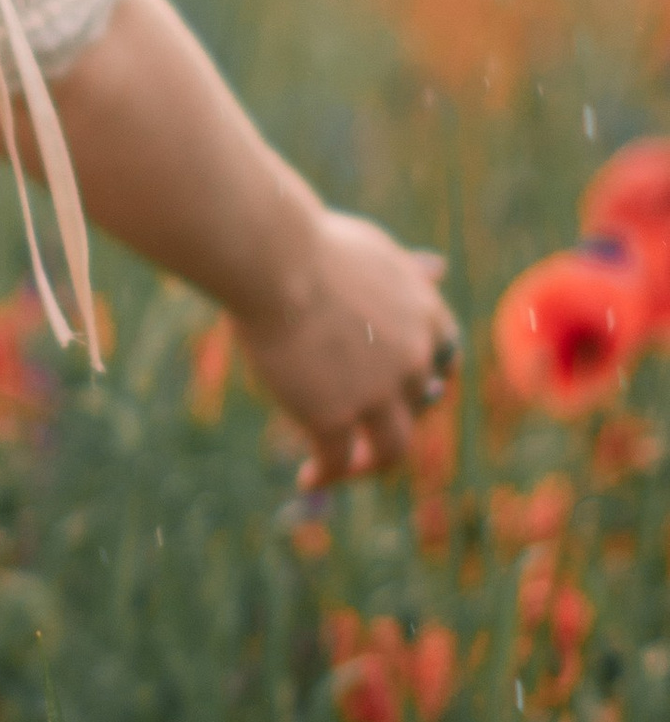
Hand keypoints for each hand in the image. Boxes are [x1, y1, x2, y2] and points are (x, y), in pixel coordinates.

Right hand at [232, 206, 459, 487]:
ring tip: (346, 470)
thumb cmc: (309, 243)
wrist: (275, 259)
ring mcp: (376, 391)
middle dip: (393, 418)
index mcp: (424, 313)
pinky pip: (339, 461)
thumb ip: (407, 271)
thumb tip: (438, 267)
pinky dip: (327, 475)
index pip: (445, 358)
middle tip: (363, 428)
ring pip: (391, 448)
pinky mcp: (333, 416)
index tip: (406, 390)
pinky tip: (308, 479)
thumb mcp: (374, 250)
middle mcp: (412, 358)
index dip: (427, 378)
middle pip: (418, 406)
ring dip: (372, 464)